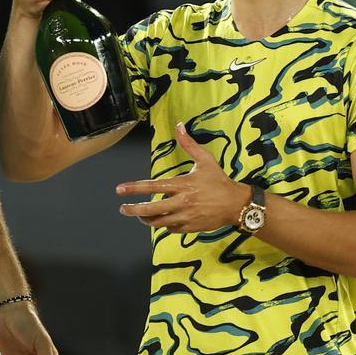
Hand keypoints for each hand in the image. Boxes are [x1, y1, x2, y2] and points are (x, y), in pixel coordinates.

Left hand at [116, 122, 248, 232]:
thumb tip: (179, 125)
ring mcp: (185, 217)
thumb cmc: (219, 180)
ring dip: (145, 219)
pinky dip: (163, 224)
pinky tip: (160, 219)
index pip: (152, 186)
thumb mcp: (205, 160)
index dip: (134, 188)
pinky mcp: (190, 228)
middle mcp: (182, 202)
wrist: (236, 204)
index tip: (119, 190)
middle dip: (133, 210)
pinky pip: (170, 229)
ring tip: (138, 215)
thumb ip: (189, 144)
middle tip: (123, 208)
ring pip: (158, 222)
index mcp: (182, 184)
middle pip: (151, 209)